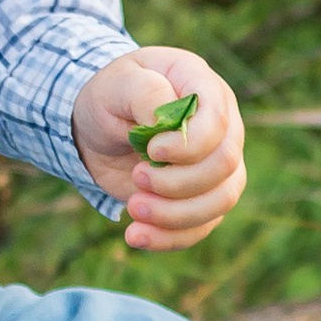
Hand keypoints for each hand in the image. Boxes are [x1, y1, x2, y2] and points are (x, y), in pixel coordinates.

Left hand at [72, 46, 246, 252]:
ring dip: (176, 214)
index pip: (218, 122)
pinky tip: (136, 235)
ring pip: (221, 201)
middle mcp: (220, 128)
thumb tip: (168, 126)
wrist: (95, 127)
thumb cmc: (111, 95)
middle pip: (225, 165)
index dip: (189, 145)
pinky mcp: (198, 198)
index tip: (151, 150)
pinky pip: (201, 227)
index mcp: (205, 89)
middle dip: (179, 181)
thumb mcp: (119, 83)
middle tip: (136, 176)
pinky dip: (170, 237)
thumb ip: (147, 94)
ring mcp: (214, 166)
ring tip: (132, 208)